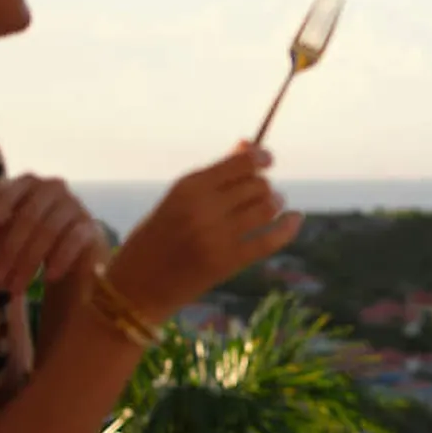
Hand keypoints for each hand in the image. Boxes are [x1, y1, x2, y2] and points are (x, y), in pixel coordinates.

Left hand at [0, 174, 110, 294]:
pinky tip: (48, 278)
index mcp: (27, 184)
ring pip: (49, 231)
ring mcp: (75, 205)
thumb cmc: (32, 236)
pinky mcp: (91, 226)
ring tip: (15, 288)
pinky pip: (74, 240)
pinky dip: (60, 259)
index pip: (6, 194)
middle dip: (9, 251)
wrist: (76, 249)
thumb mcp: (3, 234)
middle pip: (28, 217)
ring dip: (29, 262)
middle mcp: (53, 188)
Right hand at [101, 143, 301, 316]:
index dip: (260, 157)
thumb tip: (249, 145)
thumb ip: (213, 175)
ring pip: (267, 208)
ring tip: (273, 206)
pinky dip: (288, 228)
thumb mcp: (177, 200)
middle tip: (263, 192)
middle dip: (265, 185)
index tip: (267, 159)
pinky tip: (294, 221)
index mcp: (187, 187)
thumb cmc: (156, 238)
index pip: (240, 162)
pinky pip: (270, 240)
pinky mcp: (227, 263)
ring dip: (276, 203)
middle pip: (257, 184)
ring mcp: (216, 236)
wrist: (136, 288)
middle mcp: (203, 208)